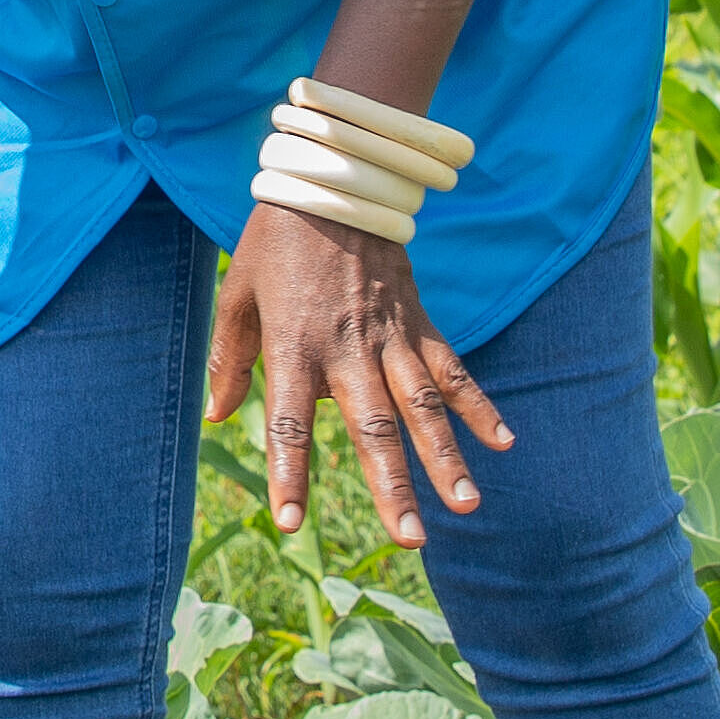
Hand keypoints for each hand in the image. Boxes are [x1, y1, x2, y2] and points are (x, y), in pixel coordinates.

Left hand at [206, 202, 510, 546]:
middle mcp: (346, 348)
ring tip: (467, 505)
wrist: (331, 178)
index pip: (287, 424)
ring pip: (423, 407)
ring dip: (446, 458)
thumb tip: (216, 416)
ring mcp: (389, 335)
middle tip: (410, 540)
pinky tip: (503, 443)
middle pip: (373, 428)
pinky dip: (478, 406)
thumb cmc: (273, 242)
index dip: (287, 475)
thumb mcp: (238, 297)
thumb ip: (231, 360)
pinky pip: (452, 369)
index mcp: (293, 345)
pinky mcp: (418, 320)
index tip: (289, 523)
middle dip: (392, 487)